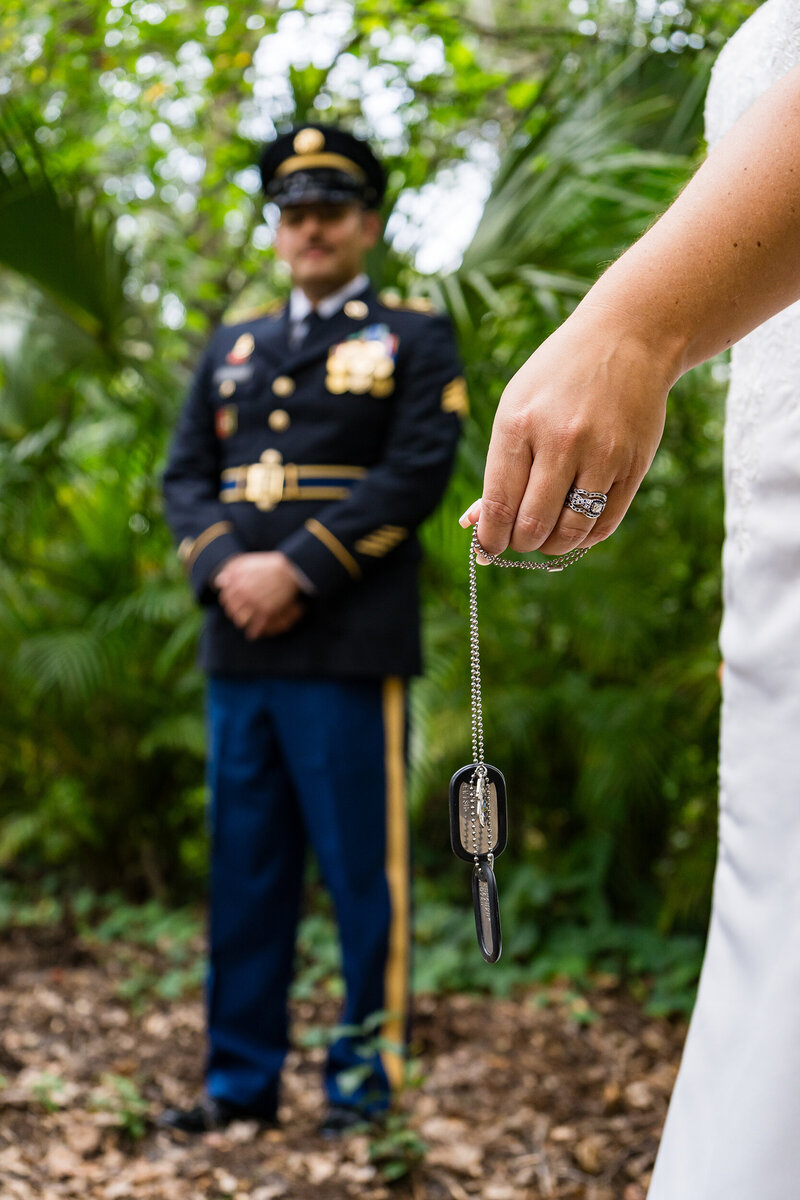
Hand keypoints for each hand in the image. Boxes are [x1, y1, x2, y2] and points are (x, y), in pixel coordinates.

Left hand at [215, 552, 304, 638]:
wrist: (291, 570)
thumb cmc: (269, 565)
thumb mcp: (249, 563)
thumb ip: (232, 571)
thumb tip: (219, 582)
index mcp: (237, 582)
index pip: (225, 598)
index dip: (228, 600)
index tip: (232, 602)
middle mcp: (244, 594)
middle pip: (232, 610)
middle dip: (234, 612)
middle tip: (239, 612)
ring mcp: (255, 604)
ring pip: (241, 620)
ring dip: (242, 621)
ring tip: (245, 621)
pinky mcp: (267, 612)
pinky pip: (256, 627)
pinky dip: (254, 632)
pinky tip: (253, 634)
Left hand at [460, 307, 673, 556]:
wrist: (627, 338)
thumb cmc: (558, 379)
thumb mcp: (516, 408)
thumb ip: (499, 467)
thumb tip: (476, 523)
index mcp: (519, 425)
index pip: (499, 505)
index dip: (490, 538)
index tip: (489, 547)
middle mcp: (560, 441)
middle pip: (532, 525)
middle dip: (519, 543)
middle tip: (519, 540)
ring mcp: (601, 454)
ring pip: (570, 532)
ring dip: (553, 546)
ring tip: (546, 536)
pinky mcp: (632, 465)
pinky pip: (604, 523)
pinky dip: (585, 537)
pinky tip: (574, 527)